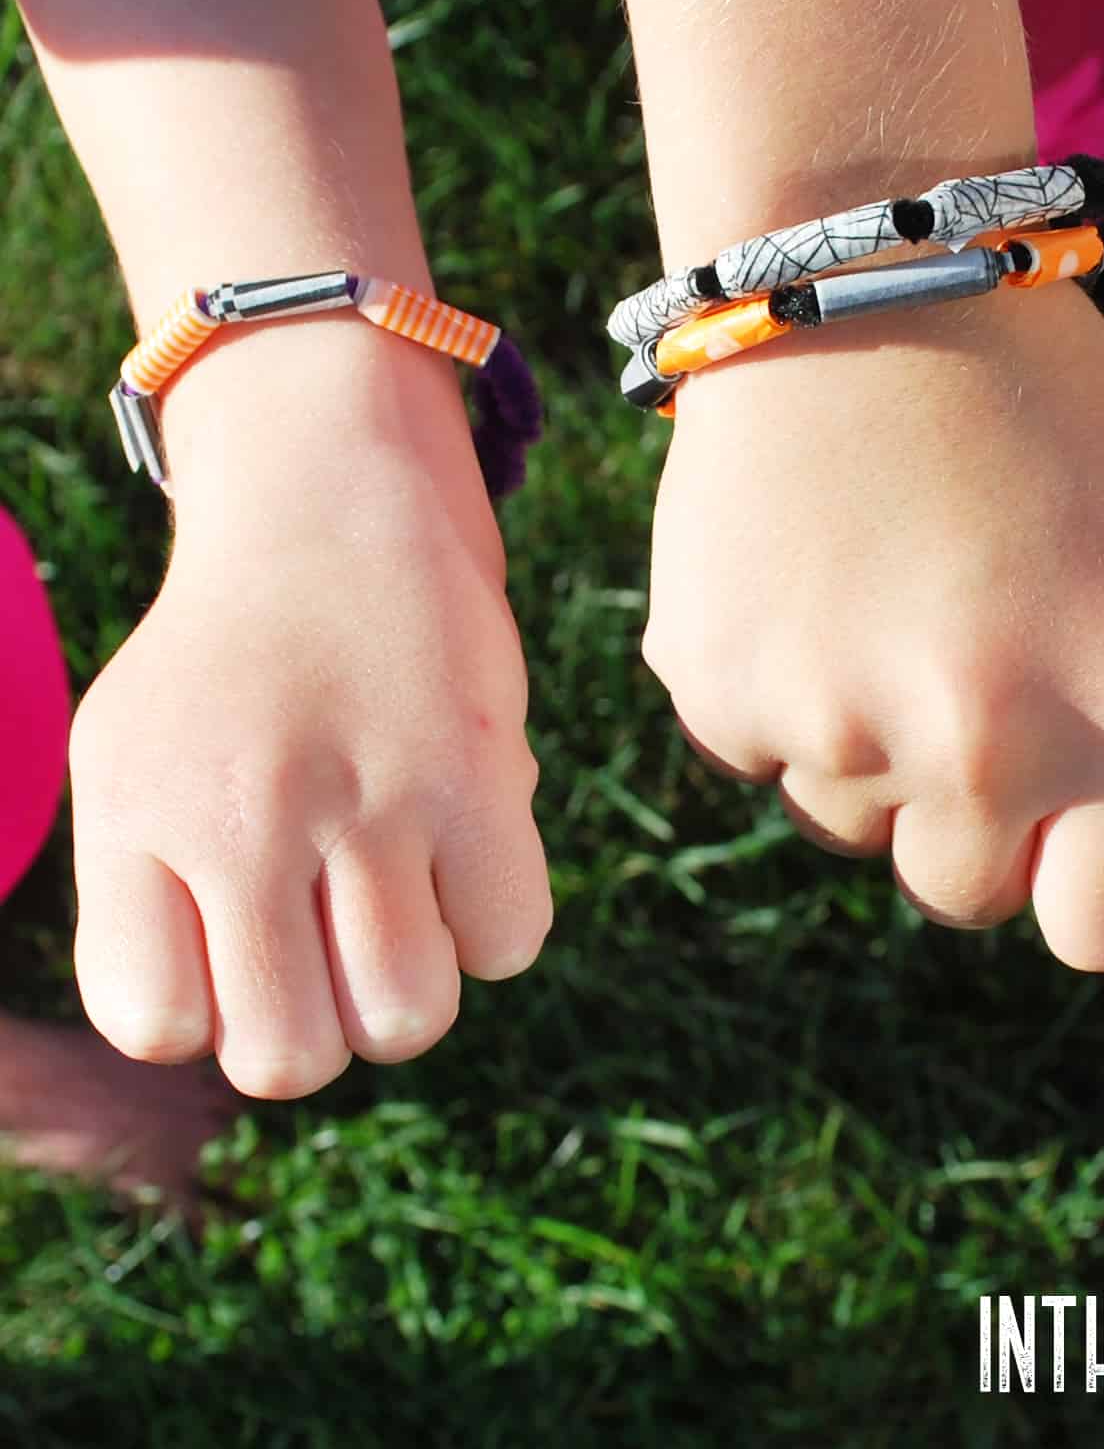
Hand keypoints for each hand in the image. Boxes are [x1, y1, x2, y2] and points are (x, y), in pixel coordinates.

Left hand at [68, 326, 549, 1098]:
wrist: (334, 508)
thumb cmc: (232, 669)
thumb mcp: (130, 766)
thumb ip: (148, 911)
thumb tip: (261, 1044)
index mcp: (138, 813)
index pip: (154, 1024)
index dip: (206, 1008)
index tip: (228, 935)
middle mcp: (244, 809)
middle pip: (289, 1056)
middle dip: (319, 1030)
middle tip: (326, 948)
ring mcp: (369, 792)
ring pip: (409, 1017)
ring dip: (410, 990)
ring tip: (399, 912)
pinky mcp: (477, 770)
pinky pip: (511, 942)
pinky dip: (494, 925)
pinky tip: (464, 859)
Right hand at [642, 283, 1103, 970]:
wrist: (870, 276)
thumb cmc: (1044, 419)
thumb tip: (1067, 857)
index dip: (1091, 874)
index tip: (1073, 815)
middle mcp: (988, 747)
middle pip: (966, 894)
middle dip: (974, 816)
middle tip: (967, 672)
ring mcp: (836, 723)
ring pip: (853, 824)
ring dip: (870, 748)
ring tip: (885, 593)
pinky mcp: (714, 686)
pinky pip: (761, 751)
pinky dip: (781, 690)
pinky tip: (810, 574)